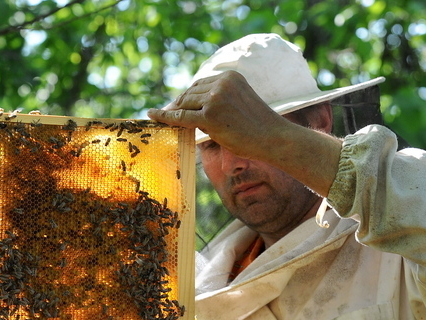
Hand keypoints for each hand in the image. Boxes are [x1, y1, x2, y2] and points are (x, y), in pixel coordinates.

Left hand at [147, 71, 288, 162]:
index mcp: (230, 76)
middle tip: (166, 114)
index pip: (200, 84)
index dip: (187, 97)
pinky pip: (181, 117)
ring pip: (185, 105)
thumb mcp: (238, 102)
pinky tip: (152, 116)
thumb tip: (189, 105)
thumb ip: (218, 99)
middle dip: (179, 105)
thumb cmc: (257, 125)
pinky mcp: (210, 116)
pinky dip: (165, 117)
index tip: (176, 104)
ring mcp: (215, 99)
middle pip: (190, 94)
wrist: (273, 138)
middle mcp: (221, 83)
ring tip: (168, 120)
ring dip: (178, 114)